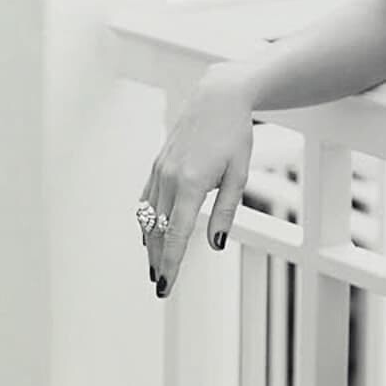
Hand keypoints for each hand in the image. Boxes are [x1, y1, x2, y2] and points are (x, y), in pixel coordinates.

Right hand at [139, 66, 255, 295]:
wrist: (216, 99)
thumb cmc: (234, 136)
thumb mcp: (239, 175)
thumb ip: (227, 211)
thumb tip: (215, 244)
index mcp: (192, 183)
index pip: (177, 234)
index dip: (171, 263)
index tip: (166, 285)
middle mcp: (170, 178)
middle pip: (158, 230)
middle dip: (158, 260)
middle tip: (160, 285)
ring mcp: (160, 171)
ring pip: (149, 217)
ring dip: (150, 244)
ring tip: (155, 267)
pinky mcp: (157, 165)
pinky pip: (146, 200)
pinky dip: (146, 222)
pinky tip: (149, 235)